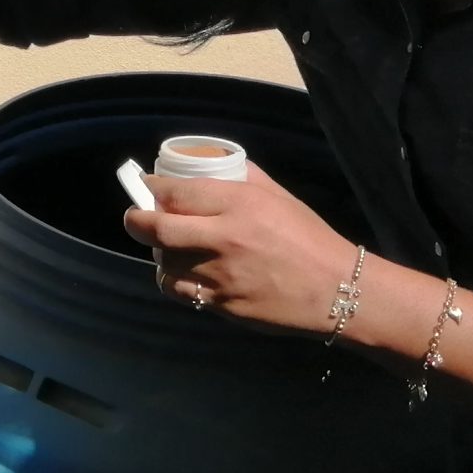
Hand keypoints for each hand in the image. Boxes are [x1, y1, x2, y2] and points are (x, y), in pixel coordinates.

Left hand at [120, 166, 356, 334]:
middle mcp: (224, 238)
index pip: (177, 193)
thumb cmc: (308, 237)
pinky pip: (183, 293)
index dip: (152, 189)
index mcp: (239, 204)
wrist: (336, 289)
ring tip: (165, 248)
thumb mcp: (278, 195)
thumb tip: (208, 166)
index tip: (146, 187)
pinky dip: (175, 281)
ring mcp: (221, 277)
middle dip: (137, 221)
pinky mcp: (223, 306)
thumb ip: (241, 178)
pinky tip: (183, 273)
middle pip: (157, 229)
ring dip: (158, 254)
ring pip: (164, 265)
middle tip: (136, 217)